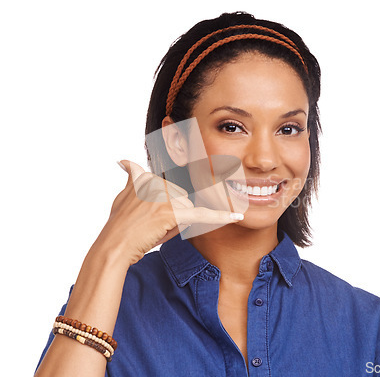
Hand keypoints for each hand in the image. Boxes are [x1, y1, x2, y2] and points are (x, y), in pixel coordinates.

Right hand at [97, 160, 243, 265]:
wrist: (114, 247)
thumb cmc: (120, 226)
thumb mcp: (123, 196)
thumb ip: (132, 177)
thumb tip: (125, 161)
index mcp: (147, 177)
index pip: (173, 192)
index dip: (166, 209)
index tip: (165, 211)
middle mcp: (156, 183)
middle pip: (183, 201)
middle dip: (173, 216)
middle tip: (149, 226)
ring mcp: (163, 197)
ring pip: (188, 211)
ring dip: (176, 225)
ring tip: (153, 230)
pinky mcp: (171, 212)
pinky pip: (201, 215)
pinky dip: (220, 217)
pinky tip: (236, 216)